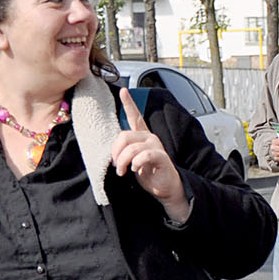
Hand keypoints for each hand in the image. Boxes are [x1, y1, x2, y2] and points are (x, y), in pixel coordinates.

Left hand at [114, 91, 191, 222]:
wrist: (165, 189)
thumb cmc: (149, 174)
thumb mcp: (132, 161)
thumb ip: (124, 152)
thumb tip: (112, 154)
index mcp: (142, 137)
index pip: (135, 117)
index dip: (129, 103)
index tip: (124, 91)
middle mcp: (150, 138)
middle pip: (124, 135)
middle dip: (116, 152)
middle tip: (116, 165)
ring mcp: (156, 146)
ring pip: (131, 147)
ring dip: (123, 161)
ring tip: (123, 171)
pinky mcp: (161, 157)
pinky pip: (144, 155)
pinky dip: (136, 163)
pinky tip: (136, 170)